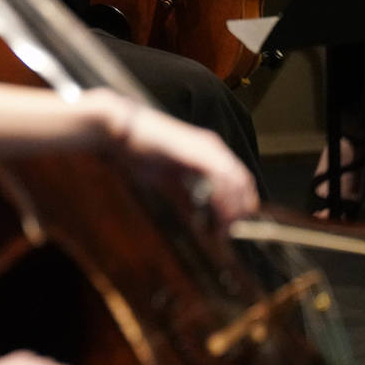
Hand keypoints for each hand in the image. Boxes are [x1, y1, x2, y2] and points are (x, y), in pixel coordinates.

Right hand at [84, 90, 259, 224]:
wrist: (121, 130)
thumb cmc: (139, 152)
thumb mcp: (167, 181)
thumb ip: (186, 197)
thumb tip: (198, 219)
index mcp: (208, 151)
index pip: (237, 179)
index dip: (237, 204)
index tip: (228, 227)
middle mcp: (213, 147)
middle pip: (243, 182)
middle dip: (238, 211)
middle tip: (226, 234)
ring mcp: (208, 148)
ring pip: (236, 183)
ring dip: (232, 210)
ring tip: (222, 231)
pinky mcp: (199, 152)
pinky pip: (222, 180)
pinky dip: (223, 202)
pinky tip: (215, 217)